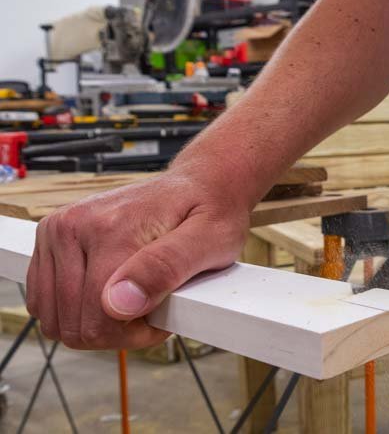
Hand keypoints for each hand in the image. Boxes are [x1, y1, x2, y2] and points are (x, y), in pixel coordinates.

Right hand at [26, 172, 248, 349]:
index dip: (135, 335)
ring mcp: (56, 231)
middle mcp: (72, 226)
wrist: (197, 185)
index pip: (99, 321)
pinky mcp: (50, 239)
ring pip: (55, 319)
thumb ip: (166, 268)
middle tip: (154, 307)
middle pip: (73, 324)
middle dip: (117, 331)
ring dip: (95, 322)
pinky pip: (45, 303)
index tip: (164, 318)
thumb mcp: (210, 240)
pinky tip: (111, 293)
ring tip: (136, 299)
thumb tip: (118, 303)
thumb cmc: (209, 213)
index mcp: (109, 229)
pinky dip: (76, 310)